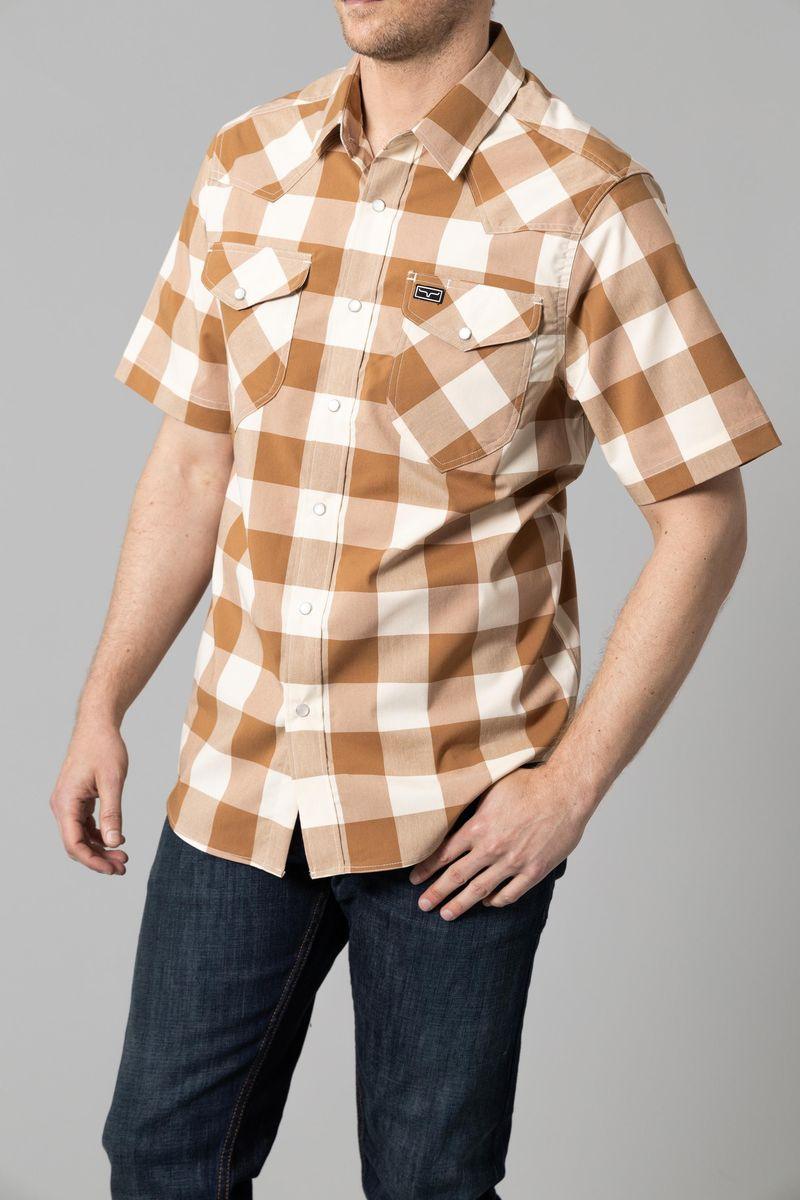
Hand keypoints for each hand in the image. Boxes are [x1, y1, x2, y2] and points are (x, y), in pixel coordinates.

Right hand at [50, 720, 129, 874]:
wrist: (97, 726)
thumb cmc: (104, 748)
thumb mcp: (113, 781)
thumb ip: (112, 813)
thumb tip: (114, 843)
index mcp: (66, 802)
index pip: (74, 843)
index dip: (93, 861)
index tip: (114, 869)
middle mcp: (62, 805)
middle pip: (75, 844)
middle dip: (98, 858)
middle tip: (123, 867)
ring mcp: (67, 803)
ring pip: (80, 836)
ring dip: (99, 848)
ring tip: (123, 857)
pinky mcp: (75, 800)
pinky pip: (83, 825)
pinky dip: (98, 835)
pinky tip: (116, 839)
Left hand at [408, 764, 593, 919]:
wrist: (565, 792)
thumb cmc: (530, 783)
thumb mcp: (491, 787)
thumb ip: (471, 802)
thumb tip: (450, 804)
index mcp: (478, 826)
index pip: (443, 853)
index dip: (426, 868)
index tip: (415, 880)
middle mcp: (492, 848)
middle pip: (456, 876)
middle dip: (436, 893)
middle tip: (423, 905)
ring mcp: (513, 862)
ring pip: (480, 890)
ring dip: (461, 904)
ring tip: (447, 914)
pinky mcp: (534, 870)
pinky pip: (511, 893)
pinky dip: (496, 901)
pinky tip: (488, 903)